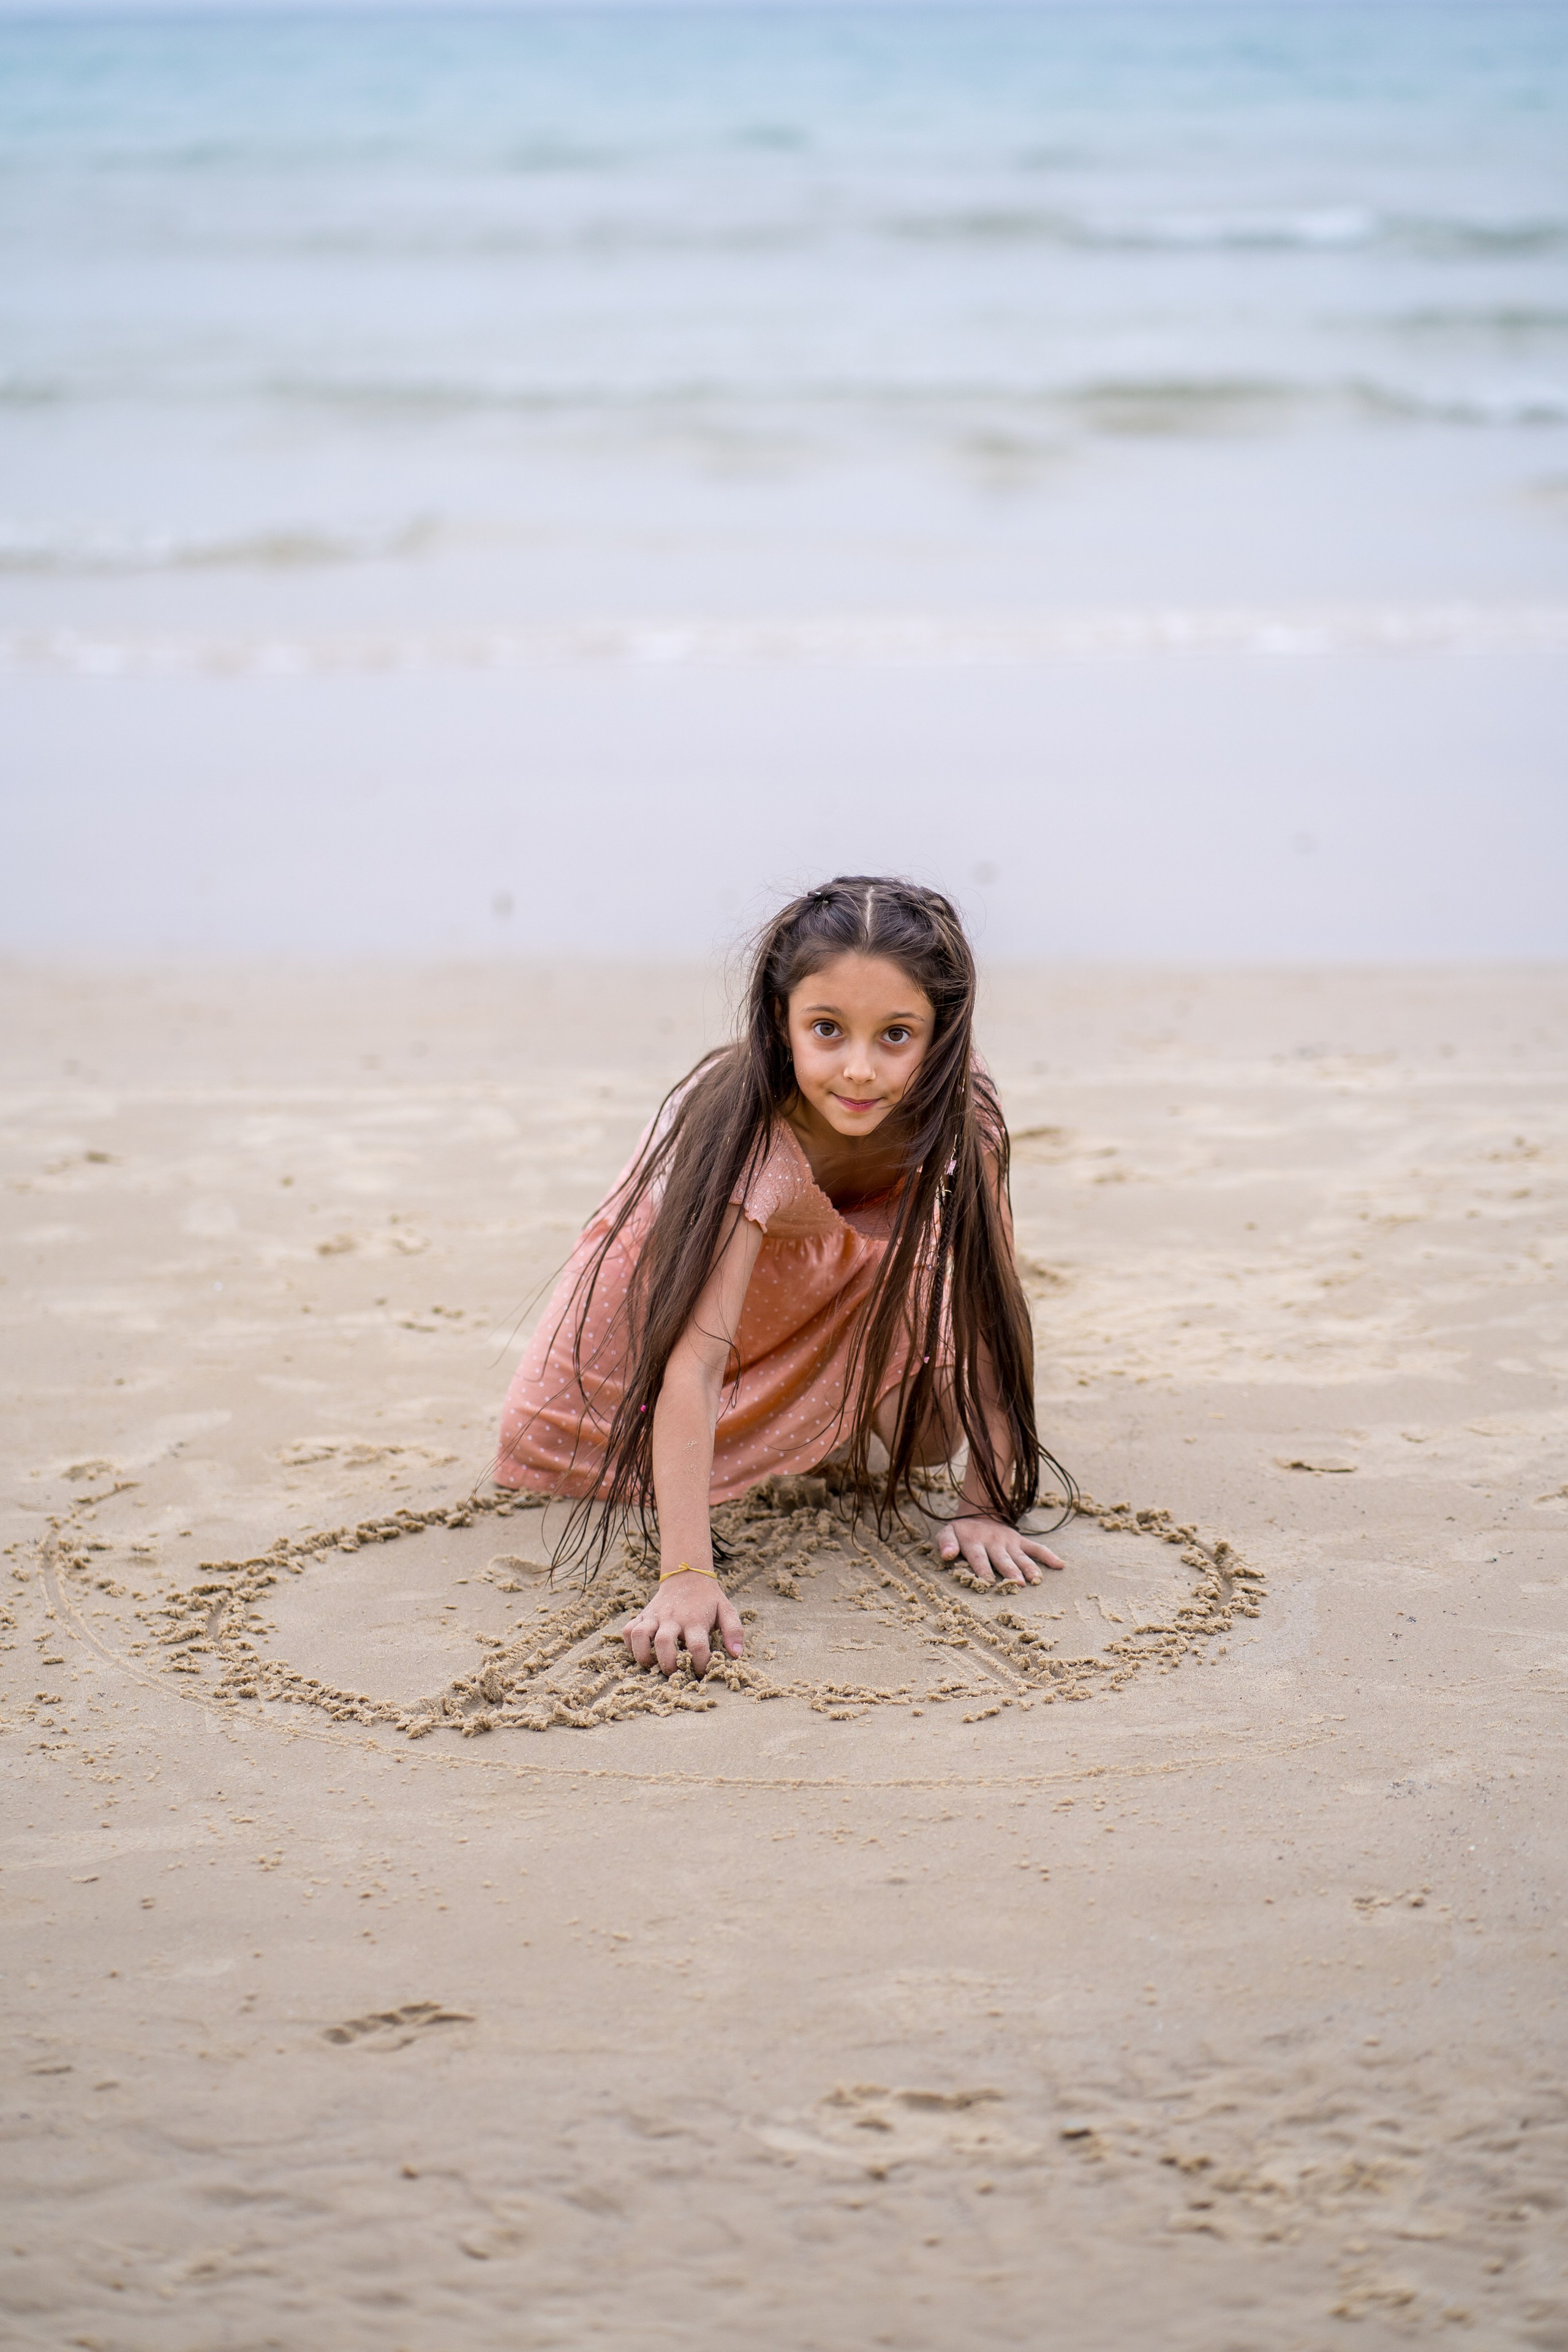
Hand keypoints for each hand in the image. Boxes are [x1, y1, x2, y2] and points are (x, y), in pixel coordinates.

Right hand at [622, 1571, 744, 1678]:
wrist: (687, 1576)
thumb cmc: (708, 1600)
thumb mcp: (726, 1610)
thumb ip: (734, 1631)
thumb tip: (736, 1654)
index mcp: (695, 1620)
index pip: (697, 1647)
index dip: (699, 1664)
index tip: (701, 1671)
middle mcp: (672, 1618)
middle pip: (664, 1643)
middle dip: (668, 1664)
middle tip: (675, 1674)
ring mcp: (655, 1616)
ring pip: (639, 1635)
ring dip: (643, 1655)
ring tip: (652, 1666)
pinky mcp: (643, 1615)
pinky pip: (627, 1630)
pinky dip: (629, 1645)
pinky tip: (640, 1652)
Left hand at [937, 1514, 1065, 1586]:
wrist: (979, 1513)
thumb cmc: (962, 1532)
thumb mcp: (948, 1532)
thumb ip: (946, 1543)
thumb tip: (947, 1555)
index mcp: (975, 1542)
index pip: (979, 1558)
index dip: (983, 1570)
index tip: (987, 1582)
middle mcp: (994, 1542)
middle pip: (1002, 1559)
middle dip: (1010, 1571)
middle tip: (1018, 1583)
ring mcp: (1010, 1542)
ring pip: (1021, 1556)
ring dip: (1029, 1568)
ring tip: (1036, 1579)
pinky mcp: (1021, 1541)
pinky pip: (1036, 1548)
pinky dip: (1049, 1556)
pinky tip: (1060, 1565)